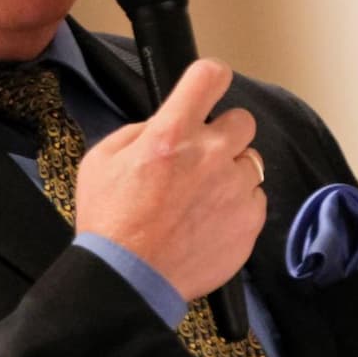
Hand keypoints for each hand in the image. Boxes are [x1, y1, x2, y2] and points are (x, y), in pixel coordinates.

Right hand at [75, 59, 265, 299]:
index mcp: (171, 133)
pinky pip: (255, 198)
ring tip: (202, 197)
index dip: (211, 76)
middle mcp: (210, 155)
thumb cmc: (110, 223)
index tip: (210, 85)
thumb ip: (139, 131)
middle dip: (224, 133)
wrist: (129, 280)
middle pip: (242, 120)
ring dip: (231, 172)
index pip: (209, 76)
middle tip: (202, 155)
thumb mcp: (102, 160)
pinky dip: (238, 206)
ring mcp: (234, 189)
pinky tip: (210, 220)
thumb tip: (164, 123)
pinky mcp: (249, 221)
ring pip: (251, 162)